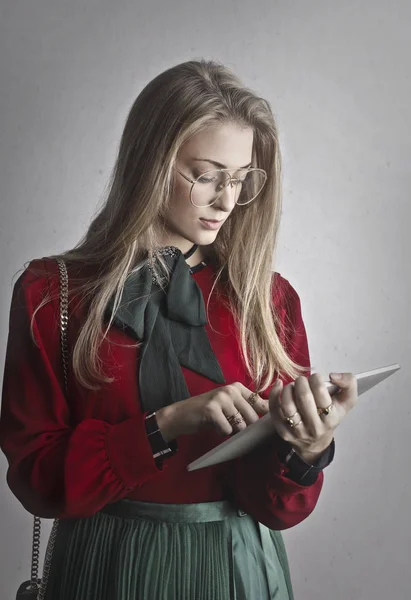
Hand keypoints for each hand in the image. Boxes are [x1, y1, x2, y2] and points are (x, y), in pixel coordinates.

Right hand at [155, 382, 269, 441]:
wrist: (181, 414)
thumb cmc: (208, 413)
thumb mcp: (230, 405)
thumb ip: (248, 407)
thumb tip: (273, 415)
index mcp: (238, 388)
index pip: (262, 404)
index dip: (265, 419)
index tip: (263, 428)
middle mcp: (231, 390)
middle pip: (253, 418)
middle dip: (245, 429)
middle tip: (232, 427)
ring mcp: (221, 398)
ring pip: (241, 425)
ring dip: (232, 431)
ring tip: (221, 424)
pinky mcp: (212, 409)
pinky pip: (227, 430)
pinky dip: (221, 433)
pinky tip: (213, 426)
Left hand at [268, 372, 357, 461]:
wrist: (317, 442)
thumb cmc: (331, 415)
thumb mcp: (346, 401)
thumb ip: (348, 384)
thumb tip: (333, 376)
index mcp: (331, 418)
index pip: (321, 394)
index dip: (316, 380)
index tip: (315, 378)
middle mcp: (315, 427)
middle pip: (304, 398)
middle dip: (301, 382)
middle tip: (302, 380)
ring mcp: (298, 431)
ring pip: (288, 406)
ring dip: (288, 389)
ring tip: (293, 386)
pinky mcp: (283, 431)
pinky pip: (275, 411)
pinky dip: (274, 395)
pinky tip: (279, 385)